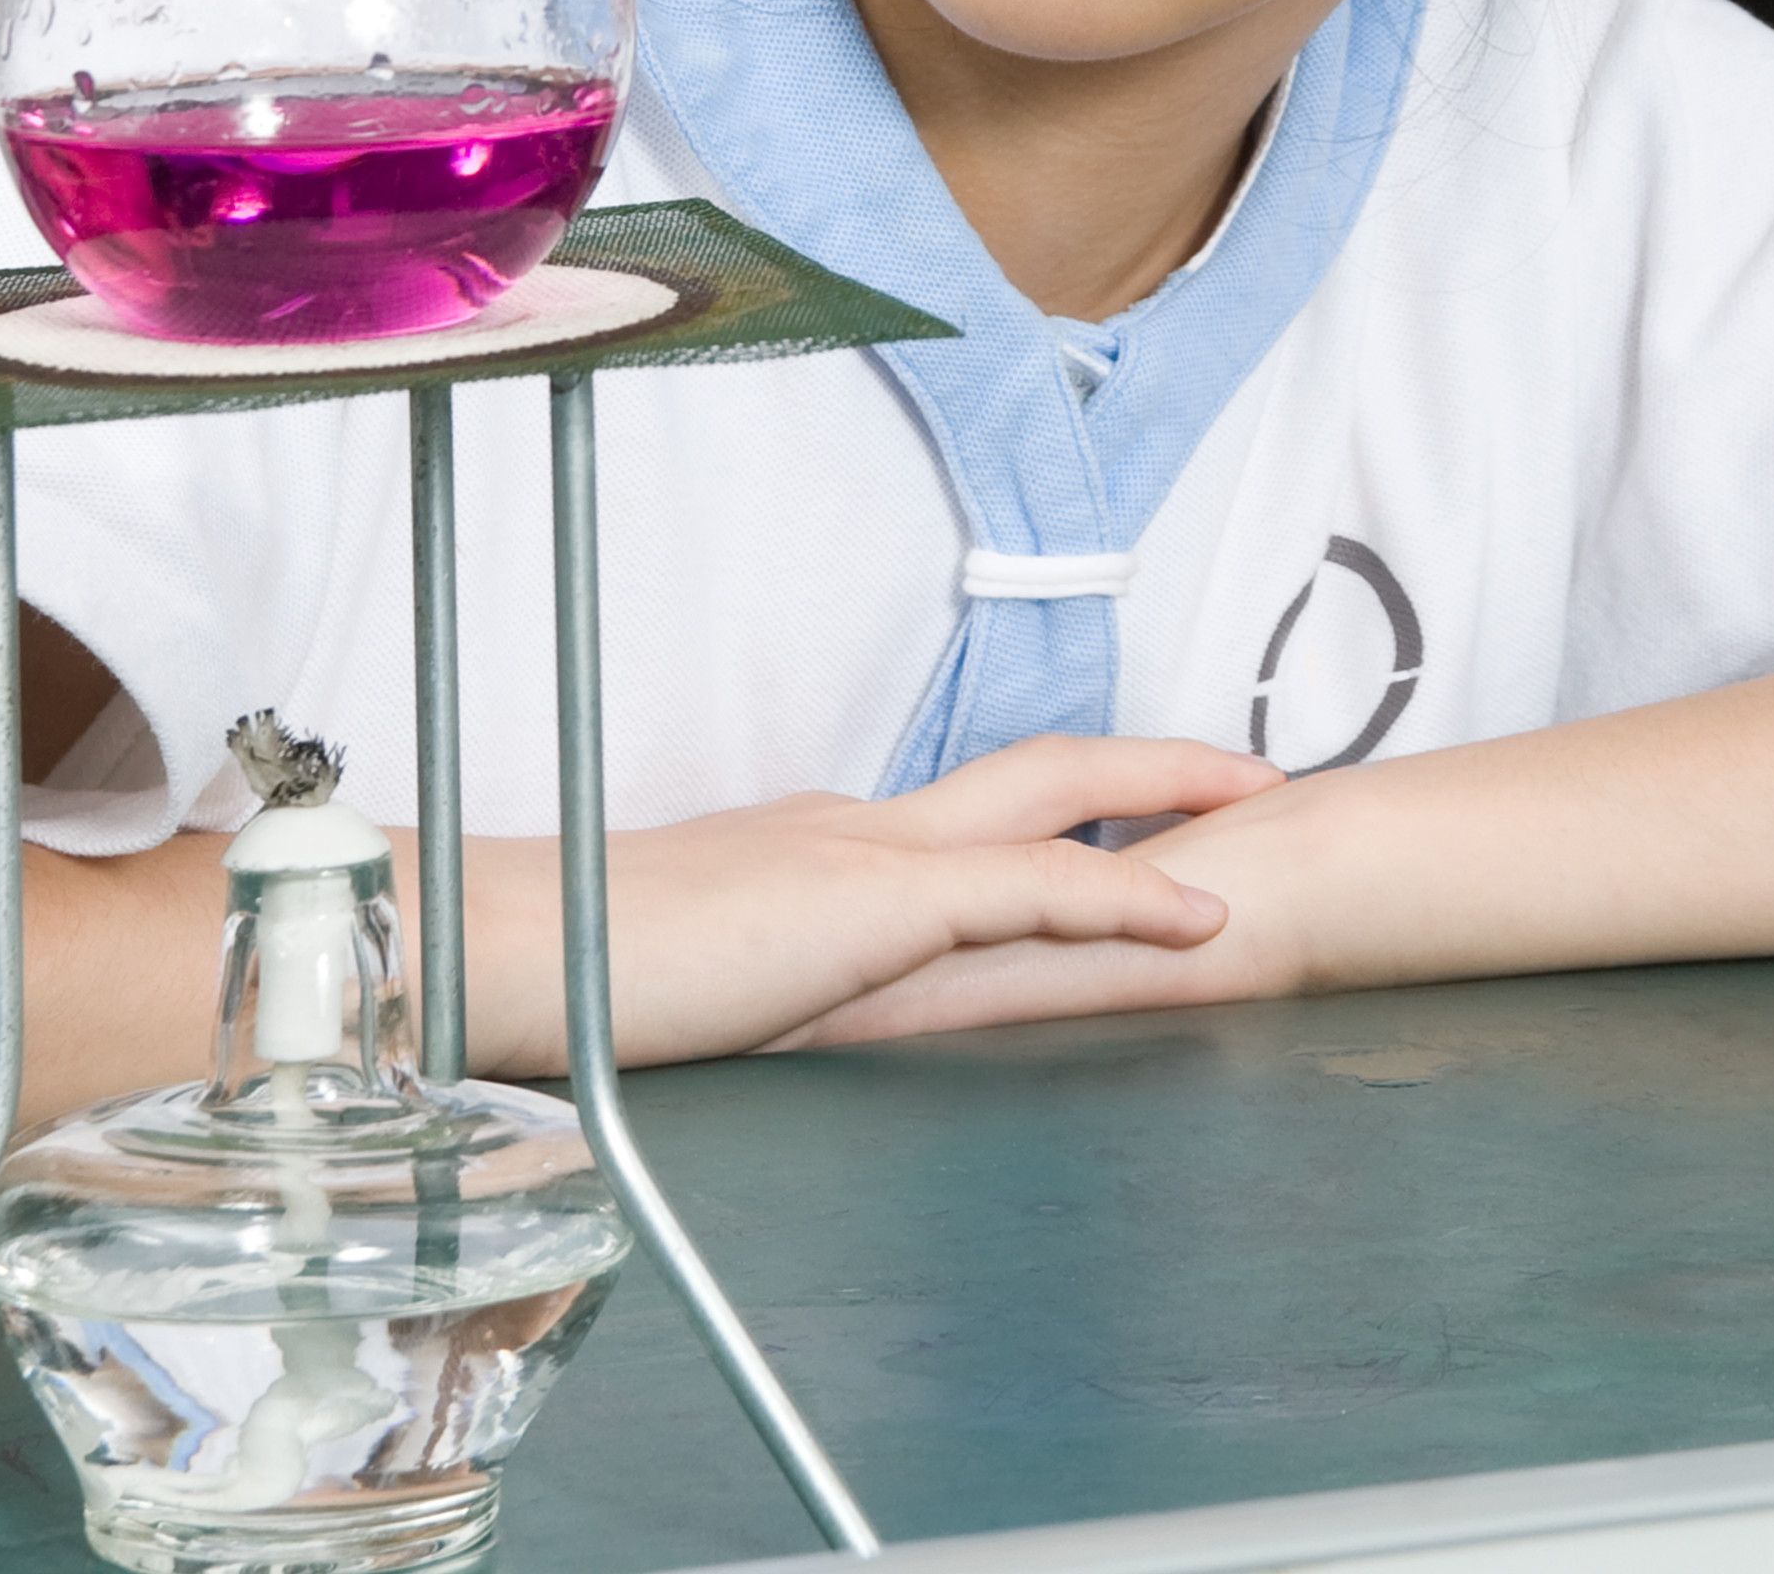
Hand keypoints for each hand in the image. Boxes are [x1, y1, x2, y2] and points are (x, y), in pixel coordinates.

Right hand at [534, 738, 1285, 1065]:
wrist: (509, 949)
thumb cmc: (572, 974)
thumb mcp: (693, 969)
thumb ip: (758, 973)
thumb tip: (776, 1008)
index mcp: (819, 845)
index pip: (969, 813)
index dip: (1059, 808)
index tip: (1127, 814)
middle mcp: (859, 826)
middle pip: (1039, 767)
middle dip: (1153, 764)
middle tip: (1246, 775)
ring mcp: (873, 853)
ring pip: (1057, 801)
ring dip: (1170, 800)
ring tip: (1264, 809)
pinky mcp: (882, 904)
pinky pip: (1039, 889)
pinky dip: (1132, 896)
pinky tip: (1200, 918)